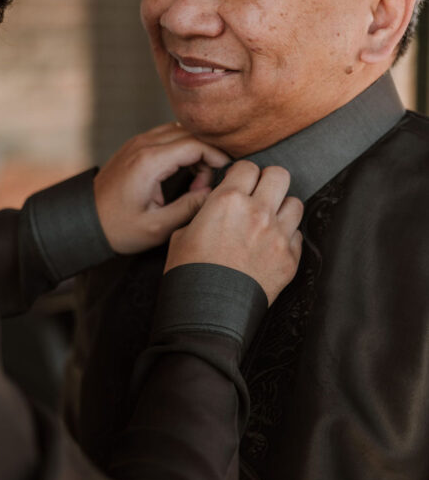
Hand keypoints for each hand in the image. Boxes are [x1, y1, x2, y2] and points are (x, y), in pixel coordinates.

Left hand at [94, 123, 229, 254]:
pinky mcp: (134, 146)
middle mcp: (143, 145)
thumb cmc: (118, 228)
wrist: (85, 222)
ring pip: (179, 132)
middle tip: (205, 186)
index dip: (217, 157)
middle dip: (207, 155)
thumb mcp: (158, 227)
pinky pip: (166, 136)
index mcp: (150, 162)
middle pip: (190, 134)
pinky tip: (181, 174)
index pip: (196, 144)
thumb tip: (214, 194)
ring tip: (194, 182)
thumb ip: (190, 208)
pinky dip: (181, 149)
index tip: (225, 176)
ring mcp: (137, 142)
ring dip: (194, 151)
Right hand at [165, 161, 302, 304]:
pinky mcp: (290, 259)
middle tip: (258, 195)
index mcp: (227, 200)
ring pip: (295, 203)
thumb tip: (215, 204)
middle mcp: (257, 212)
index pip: (247, 167)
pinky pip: (297, 235)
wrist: (207, 313)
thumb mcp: (183, 233)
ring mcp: (278, 236)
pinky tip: (270, 247)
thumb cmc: (188, 274)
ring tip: (268, 222)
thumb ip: (205, 211)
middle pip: (279, 175)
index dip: (241, 174)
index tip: (238, 184)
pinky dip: (286, 238)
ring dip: (282, 209)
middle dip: (268, 182)